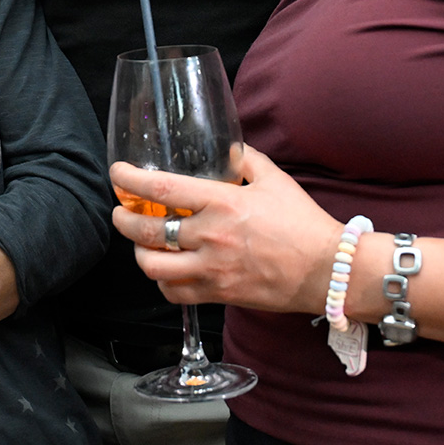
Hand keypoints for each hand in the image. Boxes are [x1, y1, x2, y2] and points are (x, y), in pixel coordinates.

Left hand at [110, 147, 340, 314]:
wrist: (325, 270)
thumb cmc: (303, 223)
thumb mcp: (275, 179)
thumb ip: (246, 160)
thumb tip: (228, 149)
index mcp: (222, 203)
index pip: (163, 189)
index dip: (131, 180)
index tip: (118, 174)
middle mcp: (211, 237)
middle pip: (148, 231)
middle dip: (124, 221)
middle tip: (121, 213)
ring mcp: (212, 270)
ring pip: (154, 268)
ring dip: (140, 253)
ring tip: (141, 243)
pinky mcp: (218, 295)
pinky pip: (175, 293)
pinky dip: (163, 283)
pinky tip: (167, 271)